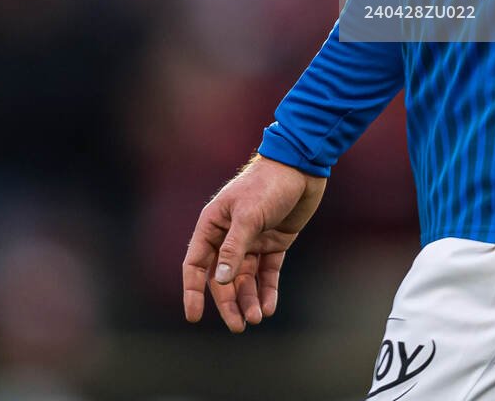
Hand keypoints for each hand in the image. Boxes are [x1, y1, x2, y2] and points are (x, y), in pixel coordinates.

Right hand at [181, 154, 326, 331]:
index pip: (196, 264)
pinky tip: (269, 307)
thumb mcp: (249, 216)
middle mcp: (228, 235)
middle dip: (229, 302)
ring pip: (244, 279)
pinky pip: (267, 273)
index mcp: (212, 224)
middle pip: (222, 278)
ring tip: (257, 318)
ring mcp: (252, 241)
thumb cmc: (268, 185)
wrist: (302, 168)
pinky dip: (267, 291)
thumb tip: (218, 280)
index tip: (194, 316)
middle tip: (238, 326)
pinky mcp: (273, 244)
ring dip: (248, 299)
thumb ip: (233, 249)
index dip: (193, 291)